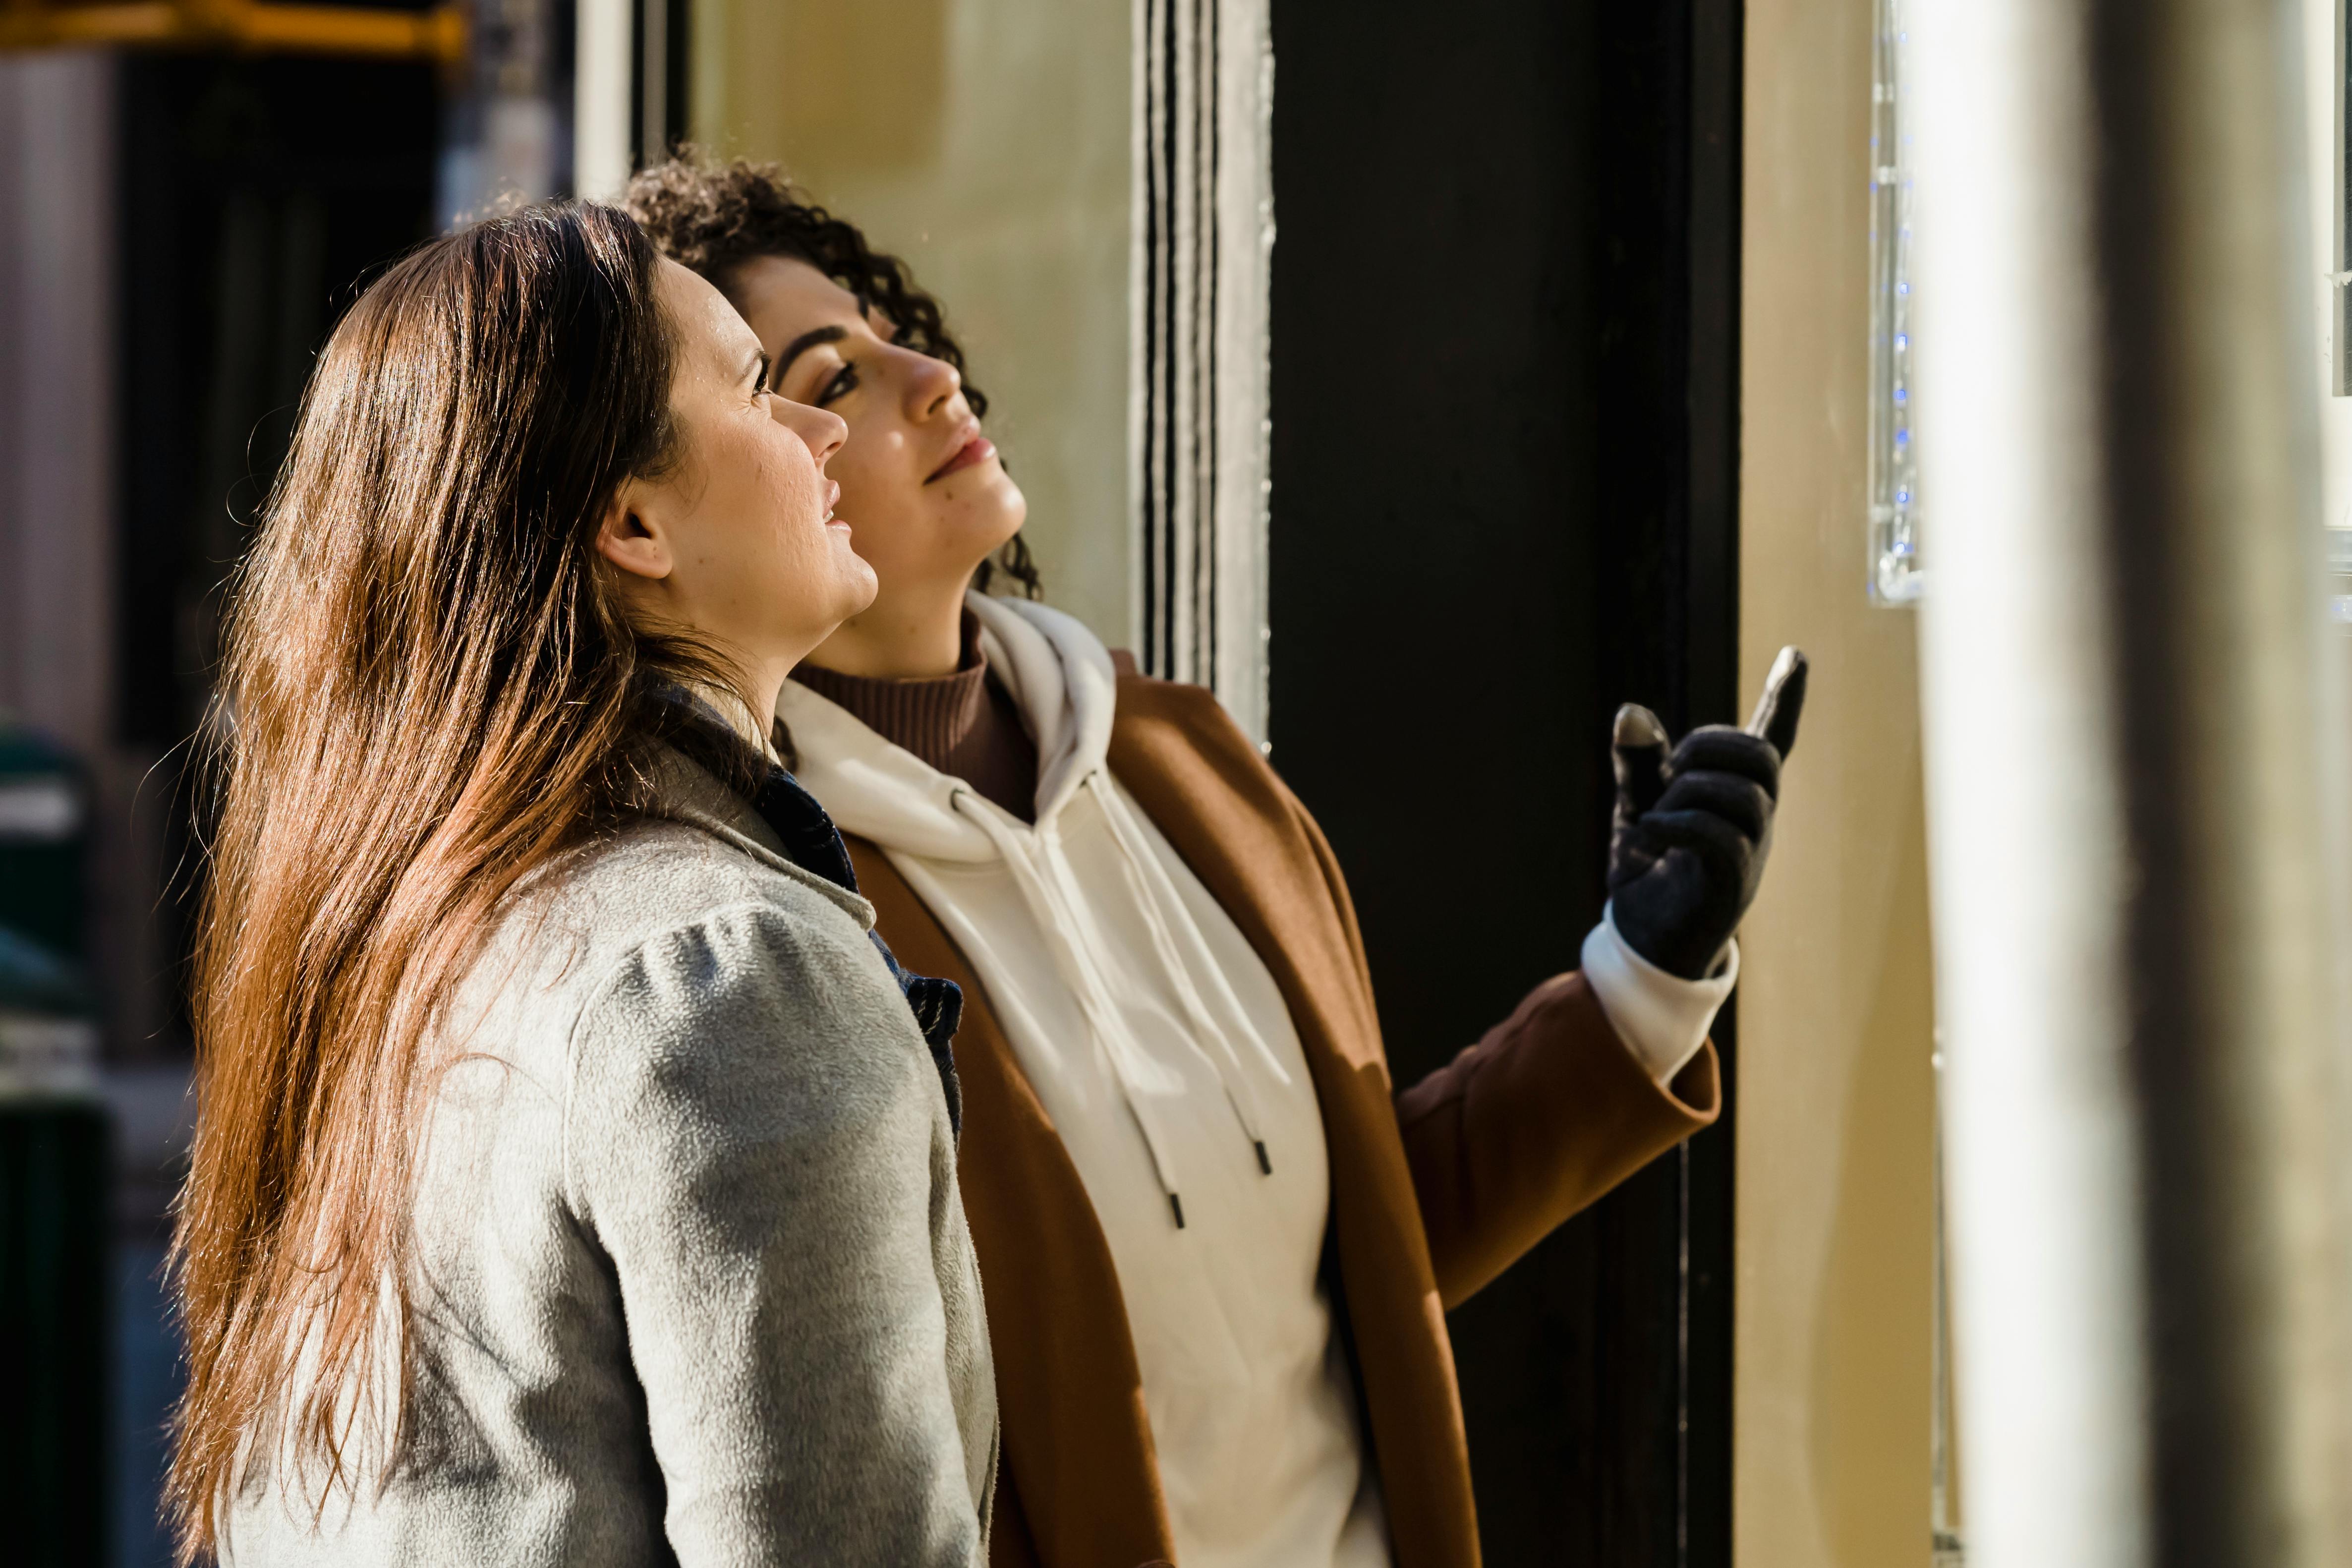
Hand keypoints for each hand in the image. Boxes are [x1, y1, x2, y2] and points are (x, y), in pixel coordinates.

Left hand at [1607, 647, 1807, 979]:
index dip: (1785, 700)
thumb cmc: (1649, 871)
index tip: (1797, 655)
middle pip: (1761, 757)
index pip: (1772, 741)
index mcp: (1737, 795)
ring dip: (1689, 791)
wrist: (1645, 943)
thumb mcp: (1637, 805)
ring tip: (1655, 814)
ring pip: (1743, 795)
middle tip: (1671, 769)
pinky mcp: (1733, 885)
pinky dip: (1679, 825)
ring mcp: (1751, 852)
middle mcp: (1755, 819)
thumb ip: (1638, 763)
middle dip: (1712, 744)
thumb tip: (1631, 710)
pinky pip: (1722, 838)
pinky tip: (1649, 831)